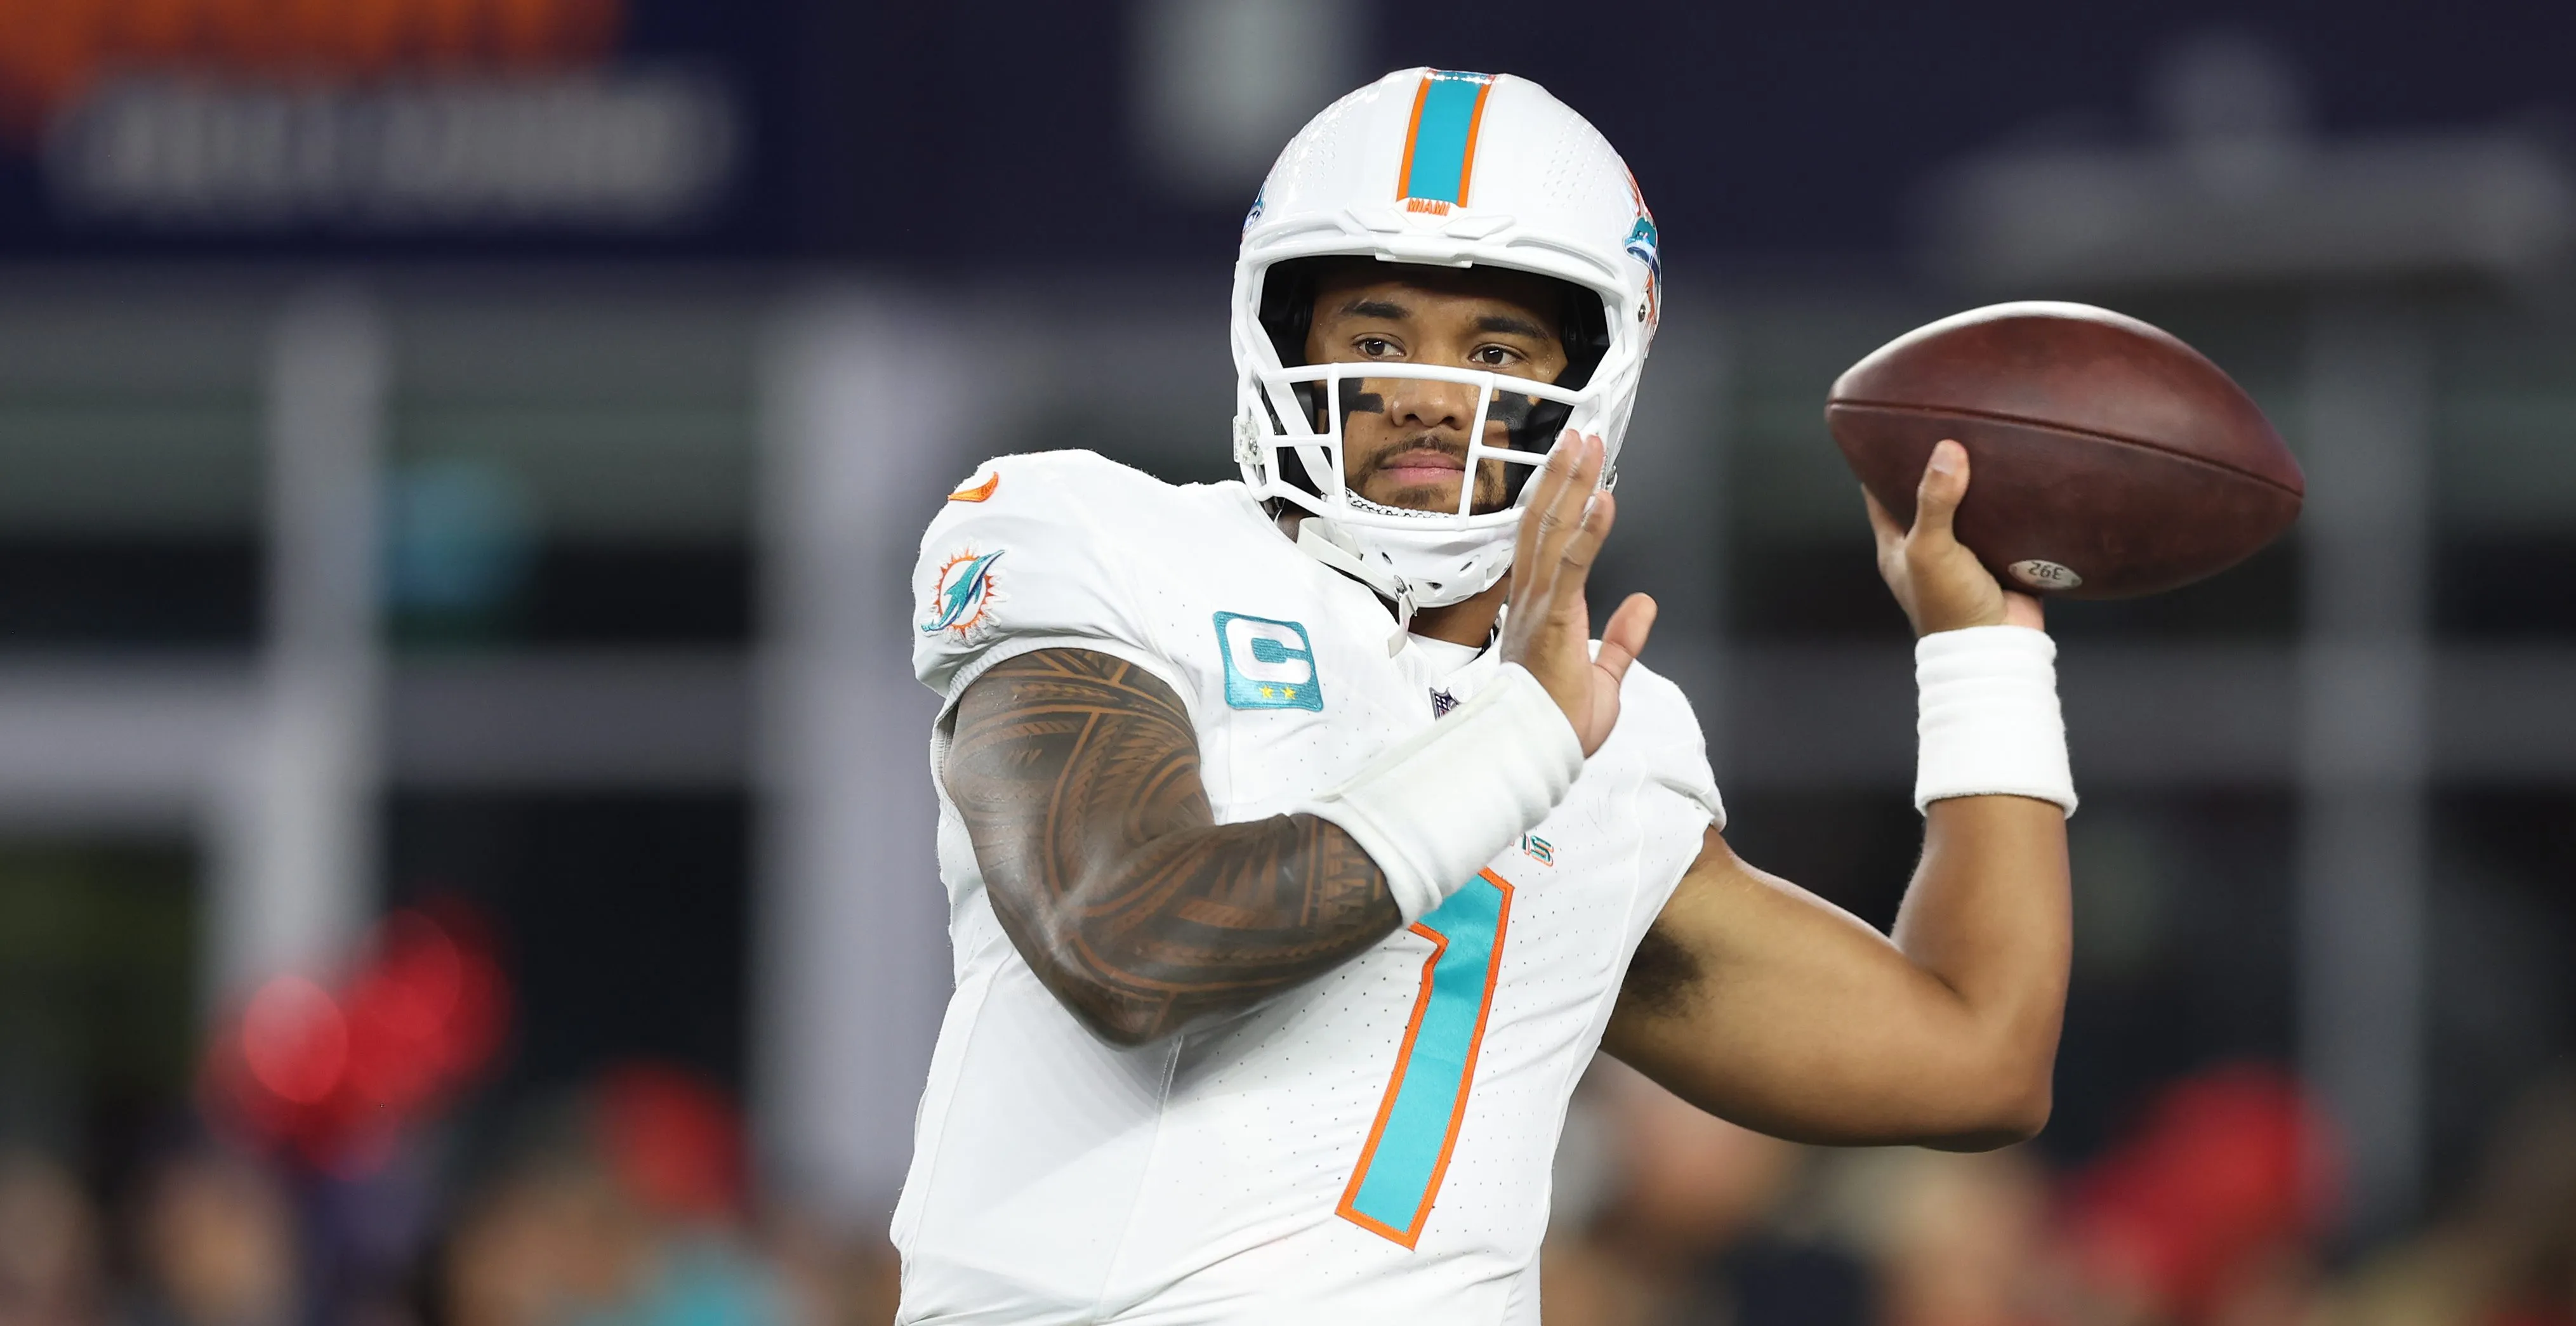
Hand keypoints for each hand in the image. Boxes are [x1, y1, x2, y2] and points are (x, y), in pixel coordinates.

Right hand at [1499, 431, 1655, 755]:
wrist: (1539, 752)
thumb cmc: (1558, 723)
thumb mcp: (1603, 676)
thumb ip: (1623, 639)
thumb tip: (1644, 604)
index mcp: (1541, 610)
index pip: (1545, 543)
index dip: (1558, 501)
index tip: (1573, 468)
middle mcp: (1534, 599)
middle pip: (1545, 524)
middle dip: (1562, 478)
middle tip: (1578, 438)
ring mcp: (1540, 606)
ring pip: (1554, 532)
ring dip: (1571, 486)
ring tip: (1586, 447)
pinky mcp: (1554, 619)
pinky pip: (1573, 565)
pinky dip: (1589, 530)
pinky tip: (1602, 499)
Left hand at [1864, 439, 2042, 636]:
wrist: (1998, 647)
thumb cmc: (1949, 606)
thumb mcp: (1930, 549)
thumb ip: (1934, 501)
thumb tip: (1947, 450)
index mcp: (1897, 545)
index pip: (1879, 493)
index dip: (1882, 462)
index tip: (1894, 428)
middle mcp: (1928, 546)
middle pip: (1927, 495)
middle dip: (1938, 464)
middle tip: (1952, 425)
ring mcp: (1965, 552)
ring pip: (1969, 506)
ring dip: (1978, 481)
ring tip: (1990, 439)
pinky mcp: (2000, 557)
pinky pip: (2004, 522)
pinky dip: (2010, 502)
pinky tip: (2021, 473)